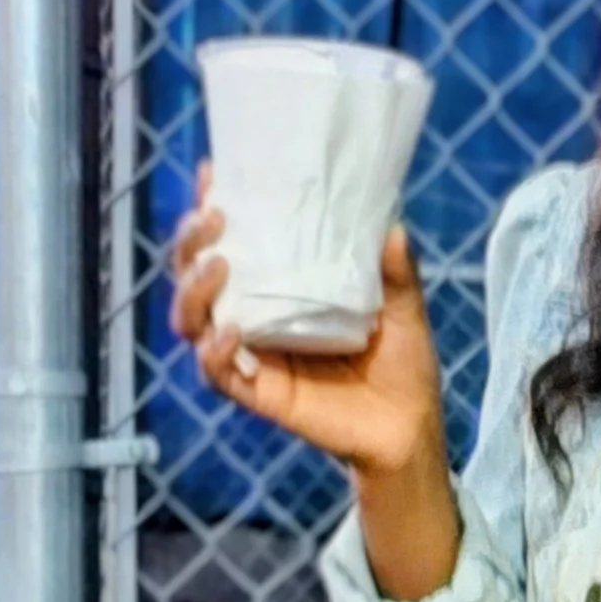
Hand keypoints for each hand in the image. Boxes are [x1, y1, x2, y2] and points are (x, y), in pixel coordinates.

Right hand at [172, 165, 445, 479]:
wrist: (409, 426)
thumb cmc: (402, 361)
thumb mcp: (405, 308)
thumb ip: (397, 271)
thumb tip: (393, 226)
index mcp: (282, 287)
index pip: (234, 242)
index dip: (212, 210)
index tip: (213, 175)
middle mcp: (257, 316)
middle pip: (196, 275)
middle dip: (191, 243)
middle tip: (213, 218)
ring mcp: (253, 355)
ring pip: (192, 321)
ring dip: (193, 291)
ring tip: (219, 267)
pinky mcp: (260, 393)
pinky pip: (218, 373)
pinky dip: (214, 352)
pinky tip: (231, 332)